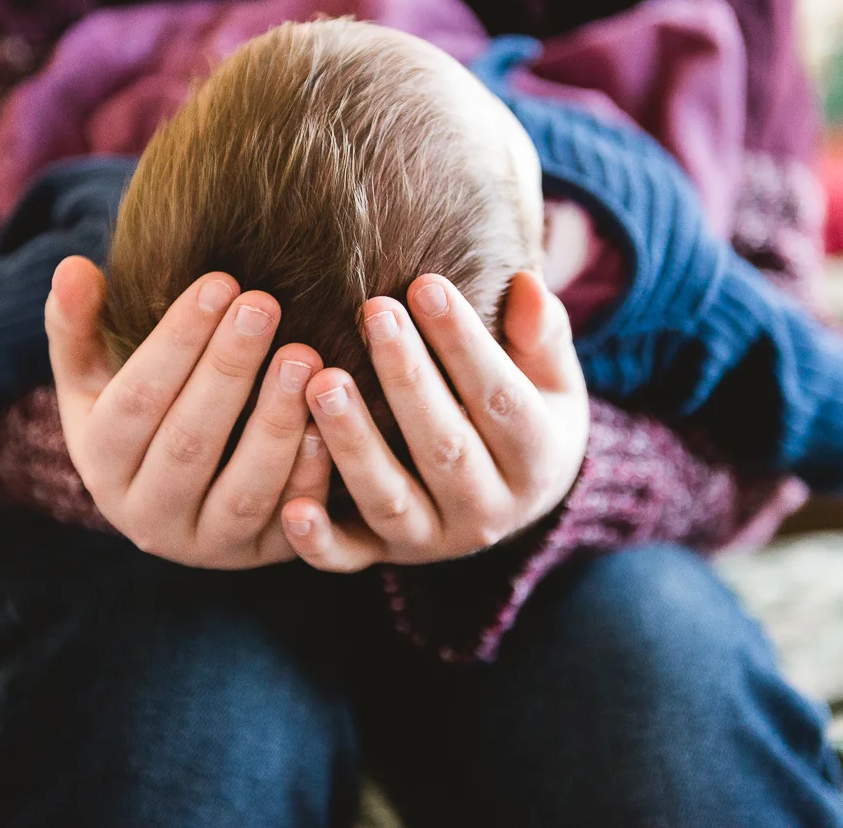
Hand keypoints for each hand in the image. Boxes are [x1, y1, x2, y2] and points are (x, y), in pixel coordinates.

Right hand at [46, 256, 331, 568]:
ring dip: (275, 424)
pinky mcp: (263, 557)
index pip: (135, 401)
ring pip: (242, 490)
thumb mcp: (94, 376)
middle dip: (228, 370)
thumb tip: (72, 268)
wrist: (175, 499)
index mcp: (101, 463)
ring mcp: (208, 545)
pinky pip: (290, 525)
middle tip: (265, 304)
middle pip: (188, 443)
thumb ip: (76, 323)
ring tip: (305, 357)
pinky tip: (332, 425)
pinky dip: (311, 478)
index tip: (219, 281)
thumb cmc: (137, 416)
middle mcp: (147, 516)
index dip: (177, 341)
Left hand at [280, 270, 589, 569]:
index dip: (465, 344)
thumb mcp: (550, 376)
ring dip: (355, 443)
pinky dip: (318, 542)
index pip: (502, 399)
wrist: (511, 498)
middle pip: (446, 448)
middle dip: (407, 378)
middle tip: (373, 311)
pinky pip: (347, 557)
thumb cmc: (524, 410)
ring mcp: (432, 539)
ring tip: (321, 382)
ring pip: (390, 498)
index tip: (427, 285)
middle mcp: (487, 510)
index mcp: (536, 460)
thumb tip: (527, 286)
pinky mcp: (381, 556)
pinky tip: (291, 507)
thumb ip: (540, 334)